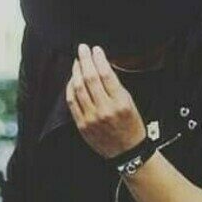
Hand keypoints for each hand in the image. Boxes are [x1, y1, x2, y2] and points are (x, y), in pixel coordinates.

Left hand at [66, 43, 146, 158]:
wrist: (127, 152)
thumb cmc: (131, 126)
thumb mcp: (130, 103)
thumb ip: (115, 86)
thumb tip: (101, 66)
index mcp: (120, 103)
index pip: (106, 74)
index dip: (98, 58)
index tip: (95, 49)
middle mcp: (105, 110)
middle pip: (90, 78)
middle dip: (85, 59)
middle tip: (82, 49)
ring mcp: (91, 118)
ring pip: (78, 88)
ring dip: (76, 71)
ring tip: (77, 62)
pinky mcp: (82, 125)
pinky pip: (71, 101)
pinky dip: (70, 87)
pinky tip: (72, 79)